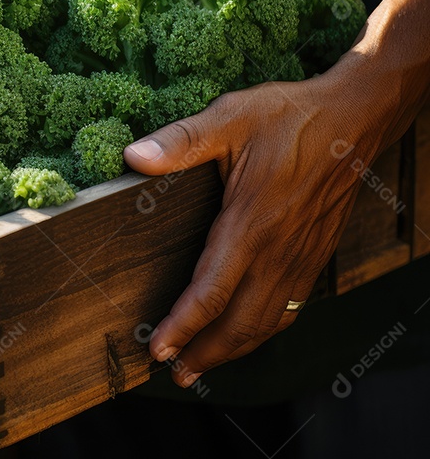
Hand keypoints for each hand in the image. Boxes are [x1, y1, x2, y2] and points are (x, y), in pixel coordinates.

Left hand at [124, 0, 429, 386]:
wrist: (356, 117)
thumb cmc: (291, 116)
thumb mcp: (230, 118)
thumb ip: (180, 141)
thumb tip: (133, 156)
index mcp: (250, 224)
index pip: (211, 292)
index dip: (182, 326)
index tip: (157, 349)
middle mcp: (278, 251)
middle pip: (239, 322)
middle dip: (205, 354)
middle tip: (173, 373)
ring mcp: (301, 256)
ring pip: (268, 322)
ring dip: (234, 350)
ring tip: (202, 367)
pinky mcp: (316, 253)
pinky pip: (290, 307)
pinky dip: (265, 331)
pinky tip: (250, 334)